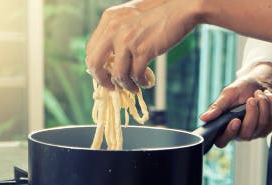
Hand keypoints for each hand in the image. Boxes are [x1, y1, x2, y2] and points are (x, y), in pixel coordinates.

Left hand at [85, 0, 200, 90]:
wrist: (181, 8)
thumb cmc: (160, 13)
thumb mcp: (130, 17)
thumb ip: (118, 32)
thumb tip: (112, 58)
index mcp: (108, 19)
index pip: (91, 49)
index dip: (96, 68)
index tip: (106, 76)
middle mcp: (113, 29)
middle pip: (95, 64)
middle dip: (102, 80)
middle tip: (112, 88)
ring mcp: (127, 40)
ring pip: (118, 75)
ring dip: (126, 85)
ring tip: (134, 87)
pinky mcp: (143, 50)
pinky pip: (136, 75)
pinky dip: (141, 82)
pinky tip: (146, 82)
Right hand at [199, 63, 271, 147]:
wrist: (259, 83)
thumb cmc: (241, 89)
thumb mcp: (228, 94)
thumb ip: (217, 107)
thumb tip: (203, 118)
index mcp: (225, 127)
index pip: (222, 141)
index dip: (229, 133)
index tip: (235, 120)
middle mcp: (239, 133)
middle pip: (246, 133)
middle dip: (252, 113)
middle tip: (252, 98)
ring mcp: (254, 133)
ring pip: (261, 125)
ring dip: (263, 105)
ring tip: (259, 94)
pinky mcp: (267, 129)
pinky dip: (271, 105)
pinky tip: (267, 97)